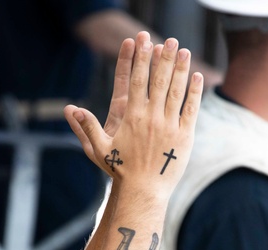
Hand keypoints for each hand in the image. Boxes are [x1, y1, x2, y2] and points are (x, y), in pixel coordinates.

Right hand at [64, 32, 202, 198]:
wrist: (144, 192)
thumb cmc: (120, 171)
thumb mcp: (99, 149)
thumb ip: (86, 126)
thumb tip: (71, 110)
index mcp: (132, 117)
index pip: (137, 81)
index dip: (141, 59)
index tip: (144, 42)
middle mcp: (151, 118)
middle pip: (158, 81)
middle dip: (163, 58)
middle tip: (168, 39)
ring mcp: (170, 126)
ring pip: (176, 92)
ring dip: (180, 69)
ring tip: (184, 50)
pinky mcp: (185, 137)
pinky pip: (191, 110)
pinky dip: (194, 92)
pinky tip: (197, 76)